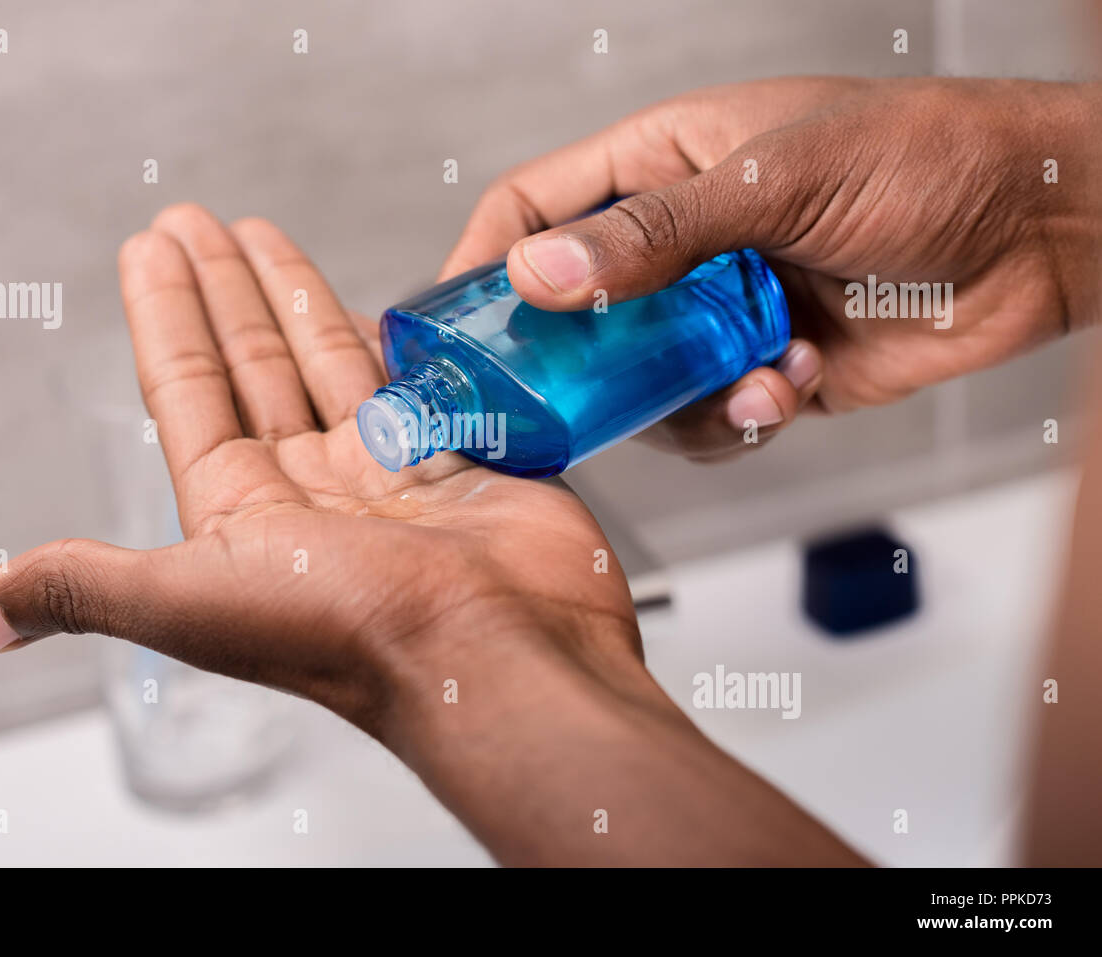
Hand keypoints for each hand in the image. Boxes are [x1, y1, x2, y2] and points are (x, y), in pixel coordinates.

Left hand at [0, 204, 640, 736]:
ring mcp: (384, 475)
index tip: (147, 249)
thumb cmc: (345, 633)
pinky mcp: (456, 461)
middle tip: (193, 219)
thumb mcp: (189, 601)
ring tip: (258, 231)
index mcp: (240, 515)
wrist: (492, 653)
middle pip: (250, 368)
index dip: (162, 318)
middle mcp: (307, 492)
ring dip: (289, 298)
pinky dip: (385, 339)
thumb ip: (83, 586)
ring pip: (325, 367)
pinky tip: (365, 297)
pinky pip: (409, 385)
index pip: (186, 392)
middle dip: (218, 292)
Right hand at [442, 76, 1099, 460]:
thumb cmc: (923, 160)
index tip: (450, 327)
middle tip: (563, 405)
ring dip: (683, 401)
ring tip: (753, 377)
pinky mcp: (764, 371)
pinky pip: (711, 419)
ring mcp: (719, 313)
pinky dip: (742, 419)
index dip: (486, 262)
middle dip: (573, 364)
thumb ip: (654, 233)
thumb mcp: (777, 180)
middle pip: (577, 313)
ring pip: (639, 384)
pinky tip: (792, 384)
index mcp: (665, 165)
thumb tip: (539, 273)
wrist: (1040, 231)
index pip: (538, 207)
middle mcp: (682, 245)